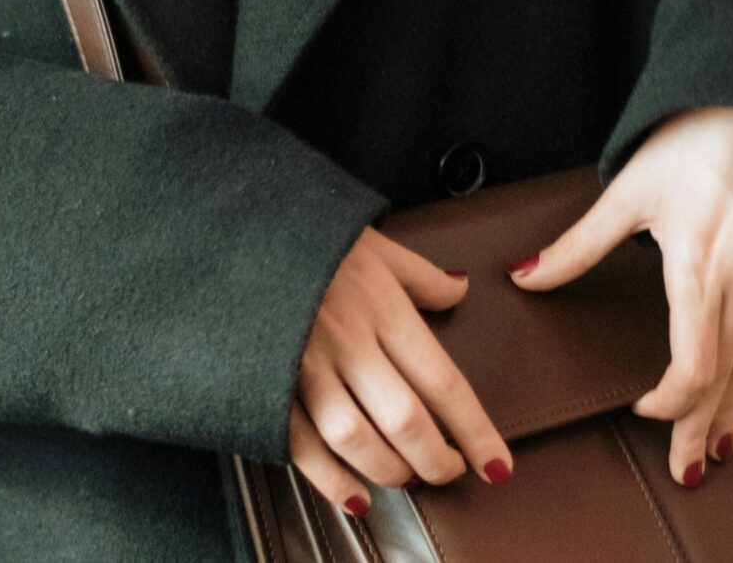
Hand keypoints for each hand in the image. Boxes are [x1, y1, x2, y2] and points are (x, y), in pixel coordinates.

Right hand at [289, 227, 512, 515]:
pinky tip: (356, 497)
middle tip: (451, 471)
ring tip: (405, 476)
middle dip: (436, 461)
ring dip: (390, 471)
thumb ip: (421, 277)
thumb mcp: (375, 246)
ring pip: (357, 439)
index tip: (497, 465)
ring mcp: (305, 367)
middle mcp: (348, 342)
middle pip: (406, 421)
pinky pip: (302, 445)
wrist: (235, 235)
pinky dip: (331, 480)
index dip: (476, 432)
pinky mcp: (269, 385)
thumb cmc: (310, 240)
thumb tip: (460, 290)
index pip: (444, 382)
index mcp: (382, 308)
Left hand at [509, 106, 732, 486]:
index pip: (694, 364)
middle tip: (683, 469)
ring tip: (722, 452)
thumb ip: (578, 246)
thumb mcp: (628, 191)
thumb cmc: (697, 138)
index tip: (644, 407)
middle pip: (726, 375)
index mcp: (700, 269)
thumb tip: (526, 277)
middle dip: (699, 425)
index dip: (671, 399)